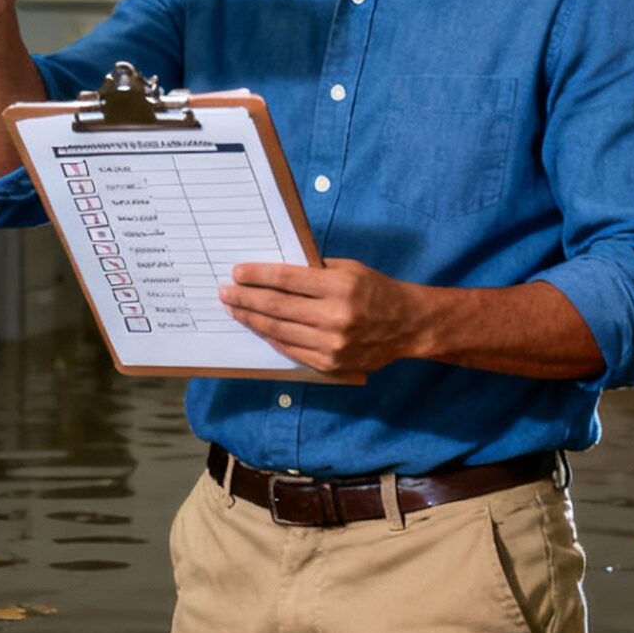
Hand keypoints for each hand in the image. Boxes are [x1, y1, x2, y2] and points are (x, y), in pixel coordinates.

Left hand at [218, 259, 431, 376]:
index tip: (237, 273)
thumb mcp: (349, 269)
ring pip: (279, 330)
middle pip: (277, 307)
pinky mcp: (330, 363)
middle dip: (246, 299)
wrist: (408, 326)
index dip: (258, 276)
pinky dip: (270, 337)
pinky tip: (257, 327)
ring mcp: (332, 344)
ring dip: (251, 319)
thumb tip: (272, 273)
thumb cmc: (376, 291)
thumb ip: (313, 271)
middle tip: (225, 292)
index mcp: (340, 286)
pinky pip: (290, 350)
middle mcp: (335, 316)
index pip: (287, 280)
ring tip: (234, 310)